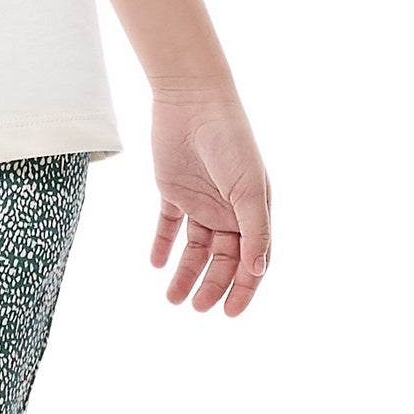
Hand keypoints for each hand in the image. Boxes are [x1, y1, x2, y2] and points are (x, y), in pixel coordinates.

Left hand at [150, 87, 271, 315]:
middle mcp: (229, 208)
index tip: (230, 313)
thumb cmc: (230, 141)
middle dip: (212, 286)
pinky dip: (162, 245)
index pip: (252, 259)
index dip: (244, 288)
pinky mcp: (173, 190)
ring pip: (194, 248)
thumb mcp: (248, 189)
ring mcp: (201, 200)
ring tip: (172, 298)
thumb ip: (254, 231)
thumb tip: (257, 272)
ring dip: (185, 273)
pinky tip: (155, 264)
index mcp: (253, 210)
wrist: (192, 100)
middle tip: (196, 308)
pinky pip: (168, 225)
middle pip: (222, 259)